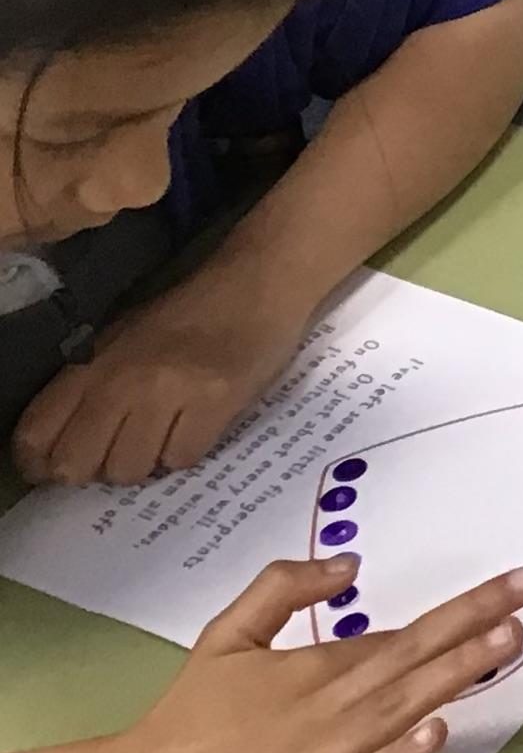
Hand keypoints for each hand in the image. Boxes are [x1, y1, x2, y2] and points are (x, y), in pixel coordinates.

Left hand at [13, 261, 313, 486]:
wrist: (256, 283)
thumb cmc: (188, 313)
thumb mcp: (122, 340)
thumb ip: (90, 388)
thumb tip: (69, 446)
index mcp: (92, 363)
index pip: (35, 435)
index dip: (40, 463)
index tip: (59, 467)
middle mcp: (121, 380)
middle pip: (76, 465)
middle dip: (95, 468)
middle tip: (119, 453)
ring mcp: (169, 392)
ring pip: (129, 470)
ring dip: (145, 462)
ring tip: (163, 436)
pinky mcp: (216, 402)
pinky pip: (182, 459)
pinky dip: (186, 451)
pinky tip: (196, 426)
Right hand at [81, 556, 522, 752]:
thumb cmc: (183, 720)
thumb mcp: (225, 637)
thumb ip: (283, 590)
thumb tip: (348, 562)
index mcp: (312, 668)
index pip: (404, 633)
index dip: (464, 609)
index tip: (517, 583)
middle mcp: (327, 708)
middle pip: (414, 662)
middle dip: (478, 628)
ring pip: (403, 710)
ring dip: (457, 676)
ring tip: (507, 644)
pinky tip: (439, 730)